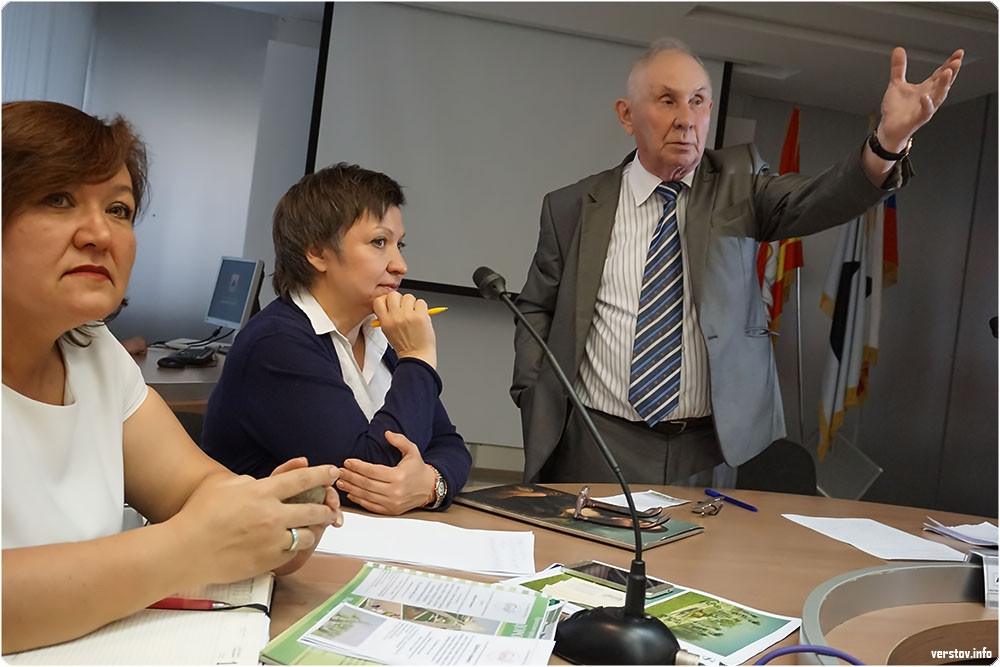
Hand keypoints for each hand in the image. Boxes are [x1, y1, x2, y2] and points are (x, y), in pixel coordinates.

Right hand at [170, 464, 339, 582]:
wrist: (186, 550)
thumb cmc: (199, 515)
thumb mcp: (224, 485)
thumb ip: (251, 481)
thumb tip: (266, 482)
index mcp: (262, 492)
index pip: (302, 479)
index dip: (322, 474)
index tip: (333, 472)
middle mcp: (272, 515)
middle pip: (313, 510)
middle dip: (327, 507)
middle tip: (332, 506)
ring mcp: (272, 540)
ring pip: (307, 535)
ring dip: (314, 530)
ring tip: (315, 528)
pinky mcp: (268, 561)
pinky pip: (292, 554)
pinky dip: (296, 548)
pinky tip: (294, 544)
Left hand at [336, 431, 436, 514]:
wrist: (429, 488)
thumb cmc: (418, 469)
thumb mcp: (412, 450)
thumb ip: (400, 440)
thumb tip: (387, 433)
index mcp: (399, 476)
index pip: (373, 471)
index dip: (358, 466)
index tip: (348, 462)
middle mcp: (395, 491)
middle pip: (367, 484)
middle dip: (351, 477)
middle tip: (339, 472)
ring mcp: (392, 503)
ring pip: (366, 496)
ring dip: (351, 488)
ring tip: (341, 482)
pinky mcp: (391, 511)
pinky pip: (371, 506)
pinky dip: (359, 500)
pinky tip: (351, 493)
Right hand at [372, 292, 436, 367]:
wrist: (417, 356)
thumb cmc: (404, 346)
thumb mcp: (388, 332)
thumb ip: (387, 317)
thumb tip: (389, 304)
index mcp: (385, 321)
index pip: (379, 300)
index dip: (386, 299)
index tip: (391, 303)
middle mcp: (395, 317)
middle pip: (394, 294)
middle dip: (400, 299)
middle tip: (404, 308)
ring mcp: (408, 315)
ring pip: (409, 296)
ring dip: (412, 304)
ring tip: (414, 314)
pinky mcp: (420, 316)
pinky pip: (421, 302)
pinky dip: (422, 308)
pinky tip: (421, 317)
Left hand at [877, 47, 962, 149]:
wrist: (888, 128)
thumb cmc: (895, 109)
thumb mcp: (896, 84)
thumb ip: (898, 68)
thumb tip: (898, 50)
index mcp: (926, 88)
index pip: (941, 73)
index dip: (950, 63)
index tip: (958, 53)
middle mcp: (929, 97)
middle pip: (944, 83)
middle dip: (951, 72)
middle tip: (957, 60)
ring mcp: (925, 108)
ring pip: (939, 96)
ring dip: (944, 85)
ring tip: (948, 73)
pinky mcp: (917, 119)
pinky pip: (925, 111)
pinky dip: (927, 104)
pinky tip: (925, 96)